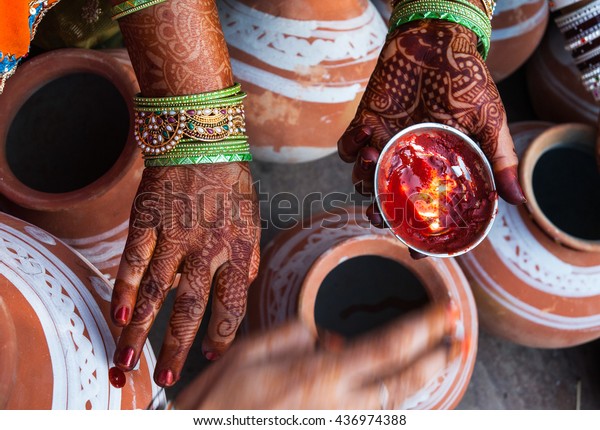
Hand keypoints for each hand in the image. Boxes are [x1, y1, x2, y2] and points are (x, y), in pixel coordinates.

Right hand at [110, 162, 259, 386]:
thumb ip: (246, 258)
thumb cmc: (230, 184)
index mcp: (238, 247)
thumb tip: (237, 292)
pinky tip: (118, 316)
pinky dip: (122, 290)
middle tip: (167, 377)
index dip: (222, 334)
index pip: (231, 303)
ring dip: (140, 330)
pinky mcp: (146, 220)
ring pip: (155, 291)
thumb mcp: (252, 220)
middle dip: (177, 346)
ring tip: (127, 360)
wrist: (201, 139)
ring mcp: (174, 234)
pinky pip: (132, 261)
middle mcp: (207, 246)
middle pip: (191, 307)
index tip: (213, 356)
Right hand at [175, 304, 453, 408]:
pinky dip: (383, 404)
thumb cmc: (219, 400)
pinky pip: (365, 417)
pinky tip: (386, 392)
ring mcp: (335, 425)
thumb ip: (296, 337)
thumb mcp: (252, 350)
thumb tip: (330, 340)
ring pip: (390, 406)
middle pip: (403, 383)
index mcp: (320, 374)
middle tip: (457, 341)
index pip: (389, 346)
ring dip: (415, 384)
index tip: (447, 312)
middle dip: (435, 360)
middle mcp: (336, 405)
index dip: (425, 328)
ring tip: (432, 363)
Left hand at [338, 20, 524, 229]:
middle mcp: (408, 162)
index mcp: (437, 167)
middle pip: (390, 201)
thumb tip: (517, 200)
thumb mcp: (490, 121)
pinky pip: (348, 147)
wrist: (436, 39)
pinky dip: (349, 150)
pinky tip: (362, 140)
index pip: (428, 208)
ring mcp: (385, 145)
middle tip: (380, 217)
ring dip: (363, 180)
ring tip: (372, 162)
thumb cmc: (467, 79)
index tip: (417, 251)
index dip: (422, 232)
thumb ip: (498, 159)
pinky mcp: (366, 125)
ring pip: (365, 179)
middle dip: (382, 214)